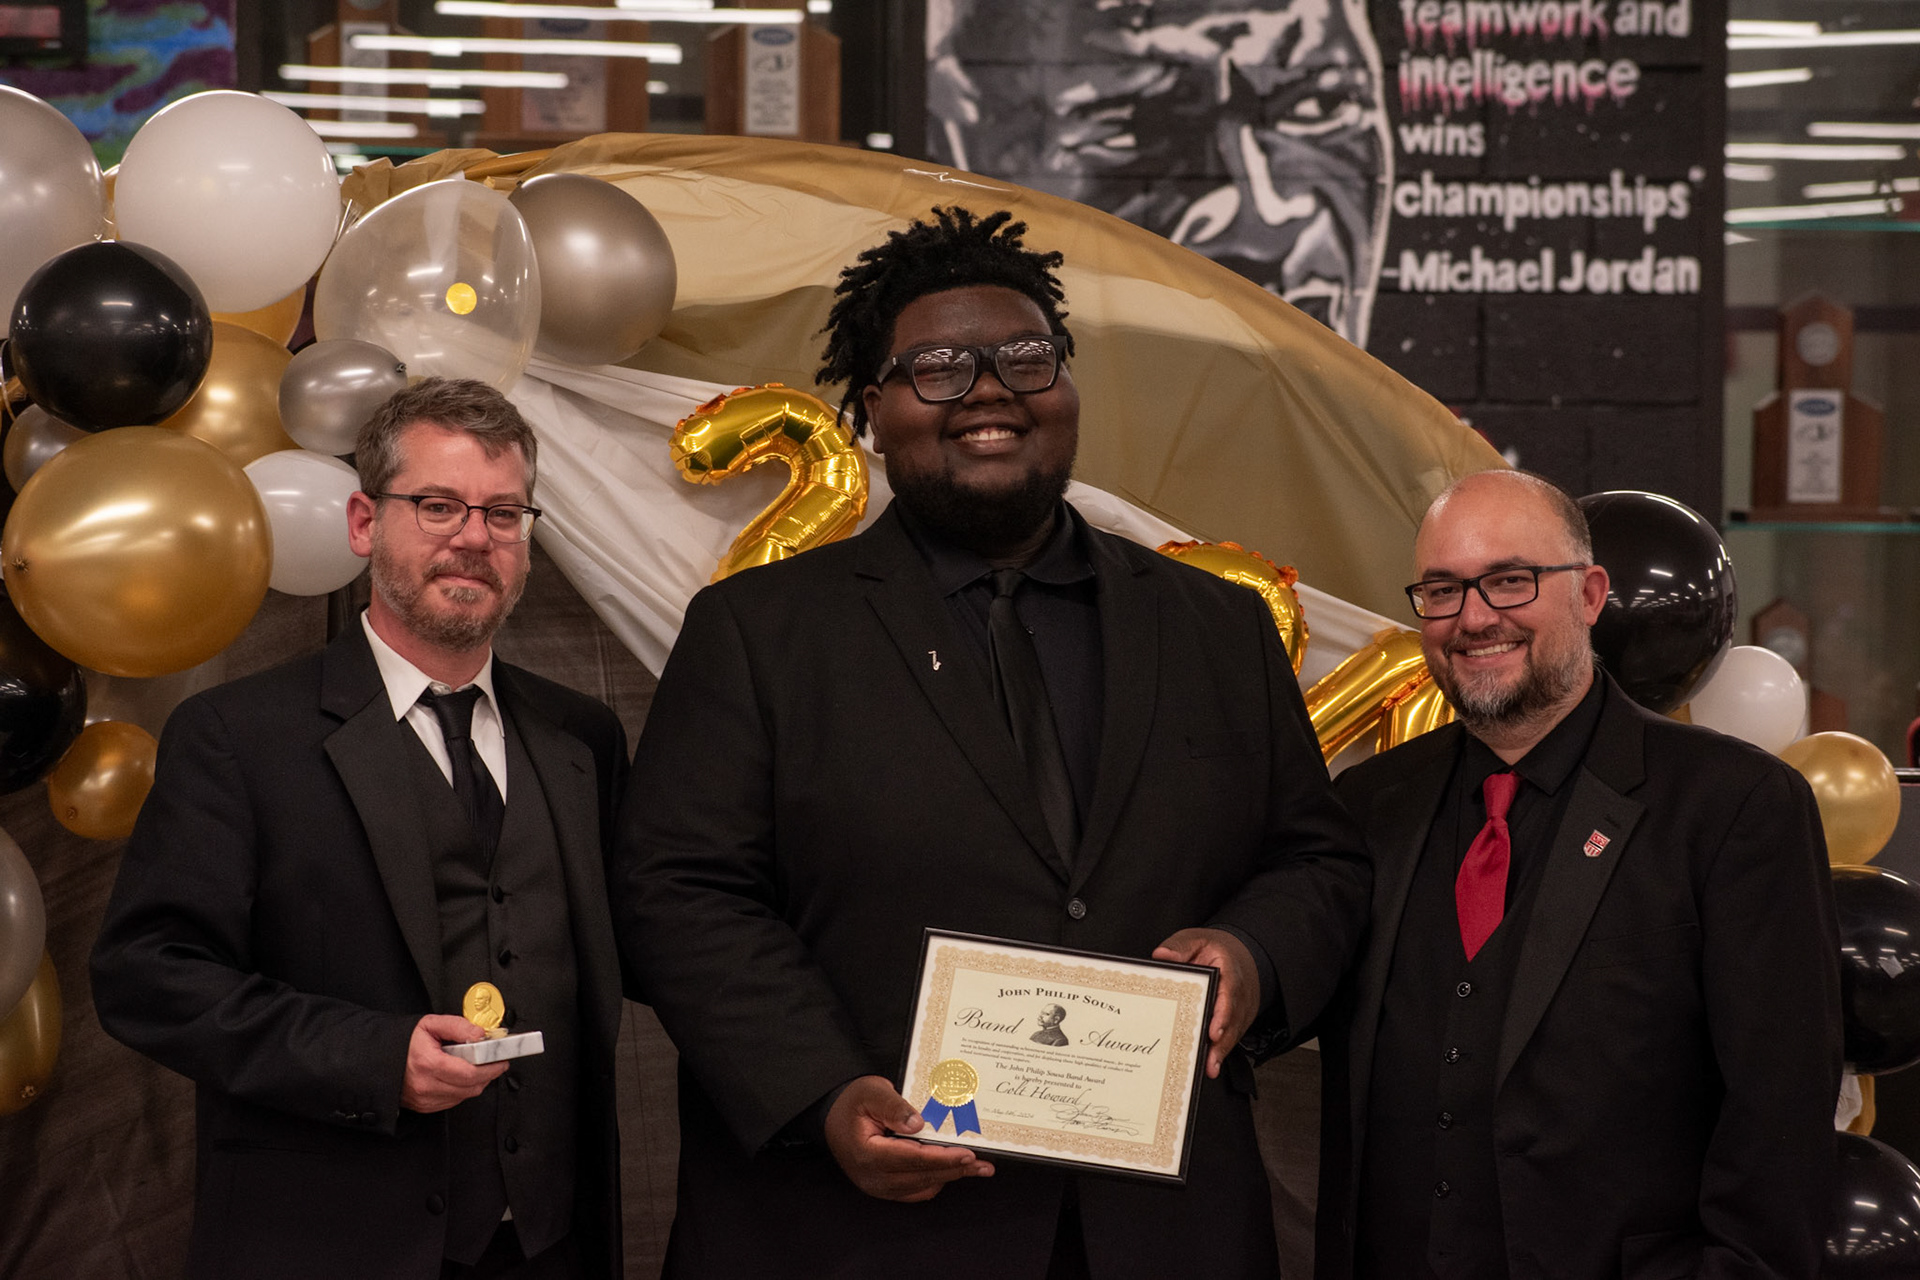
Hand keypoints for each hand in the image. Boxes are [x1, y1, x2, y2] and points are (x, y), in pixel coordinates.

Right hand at [400, 1014, 507, 1112]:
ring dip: (477, 1082)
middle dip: (489, 1074)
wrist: (379, 1060)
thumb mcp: (430, 1024)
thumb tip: (479, 1034)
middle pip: (472, 1087)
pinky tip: (460, 1075)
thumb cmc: (404, 1042)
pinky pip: (454, 1100)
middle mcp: (427, 1086)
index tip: (501, 1059)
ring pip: (465, 1095)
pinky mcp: (426, 1107)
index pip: (470, 1073)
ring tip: (476, 1065)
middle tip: (495, 1061)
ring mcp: (426, 1099)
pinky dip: (463, 1089)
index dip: (491, 1067)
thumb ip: (458, 1027)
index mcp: (428, 1064)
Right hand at [823, 1075, 994, 1201]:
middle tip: (984, 1164)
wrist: (834, 1117)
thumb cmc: (854, 1102)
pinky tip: (952, 1169)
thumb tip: (919, 1124)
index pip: (912, 1158)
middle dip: (955, 1170)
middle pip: (922, 1177)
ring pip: (923, 1187)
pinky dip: (937, 1180)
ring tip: (977, 1167)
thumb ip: (894, 1106)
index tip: (969, 1154)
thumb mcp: (871, 1092)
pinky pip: (917, 1190)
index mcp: (867, 1153)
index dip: (943, 1158)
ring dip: (950, 1176)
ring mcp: (879, 1187)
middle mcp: (872, 1177)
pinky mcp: (886, 1188)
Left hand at [1154, 928, 1258, 1078]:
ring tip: (1209, 1068)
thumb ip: (1179, 946)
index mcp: (1228, 970)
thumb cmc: (1212, 949)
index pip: (1228, 993)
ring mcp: (1240, 1008)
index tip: (1213, 1032)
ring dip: (1222, 1051)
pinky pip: (1230, 1035)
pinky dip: (1221, 1050)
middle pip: (1232, 1020)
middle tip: (1209, 1060)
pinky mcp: (1237, 1019)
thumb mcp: (1195, 939)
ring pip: (1233, 1032)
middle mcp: (1237, 992)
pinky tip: (1210, 1065)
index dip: (1222, 1015)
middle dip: (1221, 1042)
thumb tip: (1161, 955)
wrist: (1236, 954)